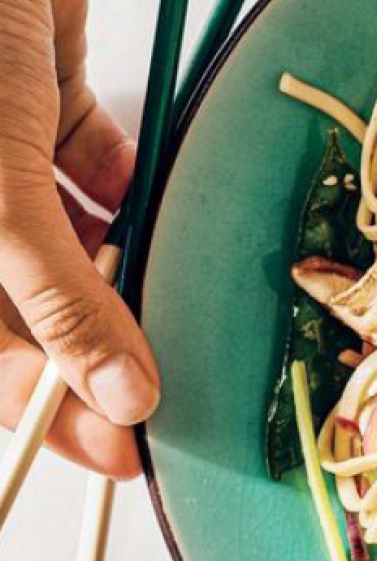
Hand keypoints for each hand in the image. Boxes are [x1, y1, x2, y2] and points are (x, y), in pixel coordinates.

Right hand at [0, 0, 157, 477]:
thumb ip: (57, 298)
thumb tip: (115, 401)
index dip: (51, 413)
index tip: (130, 454)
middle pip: (34, 315)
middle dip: (103, 352)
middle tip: (176, 396)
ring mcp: (2, 157)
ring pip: (73, 246)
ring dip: (125, 274)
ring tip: (174, 306)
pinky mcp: (49, 106)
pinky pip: (97, 173)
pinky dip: (131, 196)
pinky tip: (152, 213)